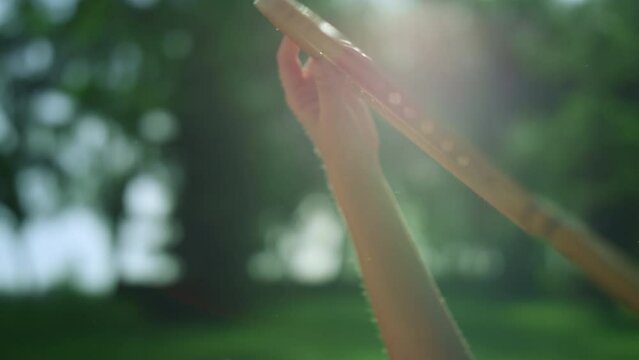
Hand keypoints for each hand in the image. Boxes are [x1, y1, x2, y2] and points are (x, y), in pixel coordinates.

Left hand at [277, 37, 378, 169]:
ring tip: (356, 55)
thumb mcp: (333, 113)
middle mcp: (310, 87)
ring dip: (341, 53)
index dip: (289, 41)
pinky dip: (353, 63)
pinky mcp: (345, 90)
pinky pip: (346, 69)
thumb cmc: (340, 143)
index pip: (286, 61)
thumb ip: (327, 86)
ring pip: (330, 60)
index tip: (300, 27)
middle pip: (310, 56)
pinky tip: (363, 63)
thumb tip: (319, 59)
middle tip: (339, 41)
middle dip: (322, 45)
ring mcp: (328, 88)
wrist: (358, 161)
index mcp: (298, 94)